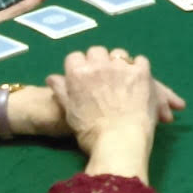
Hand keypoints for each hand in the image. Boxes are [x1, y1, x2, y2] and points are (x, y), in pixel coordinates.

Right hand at [45, 46, 183, 155]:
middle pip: (97, 52)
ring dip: (119, 63)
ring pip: (118, 54)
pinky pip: (140, 60)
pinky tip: (138, 80)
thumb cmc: (90, 132)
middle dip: (99, 62)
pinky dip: (138, 67)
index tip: (85, 77)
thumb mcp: (70, 112)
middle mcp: (98, 64)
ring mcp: (120, 67)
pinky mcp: (141, 71)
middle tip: (105, 78)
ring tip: (123, 79)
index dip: (80, 66)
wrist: (119, 140)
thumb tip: (52, 78)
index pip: (75, 57)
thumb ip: (62, 91)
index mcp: (77, 73)